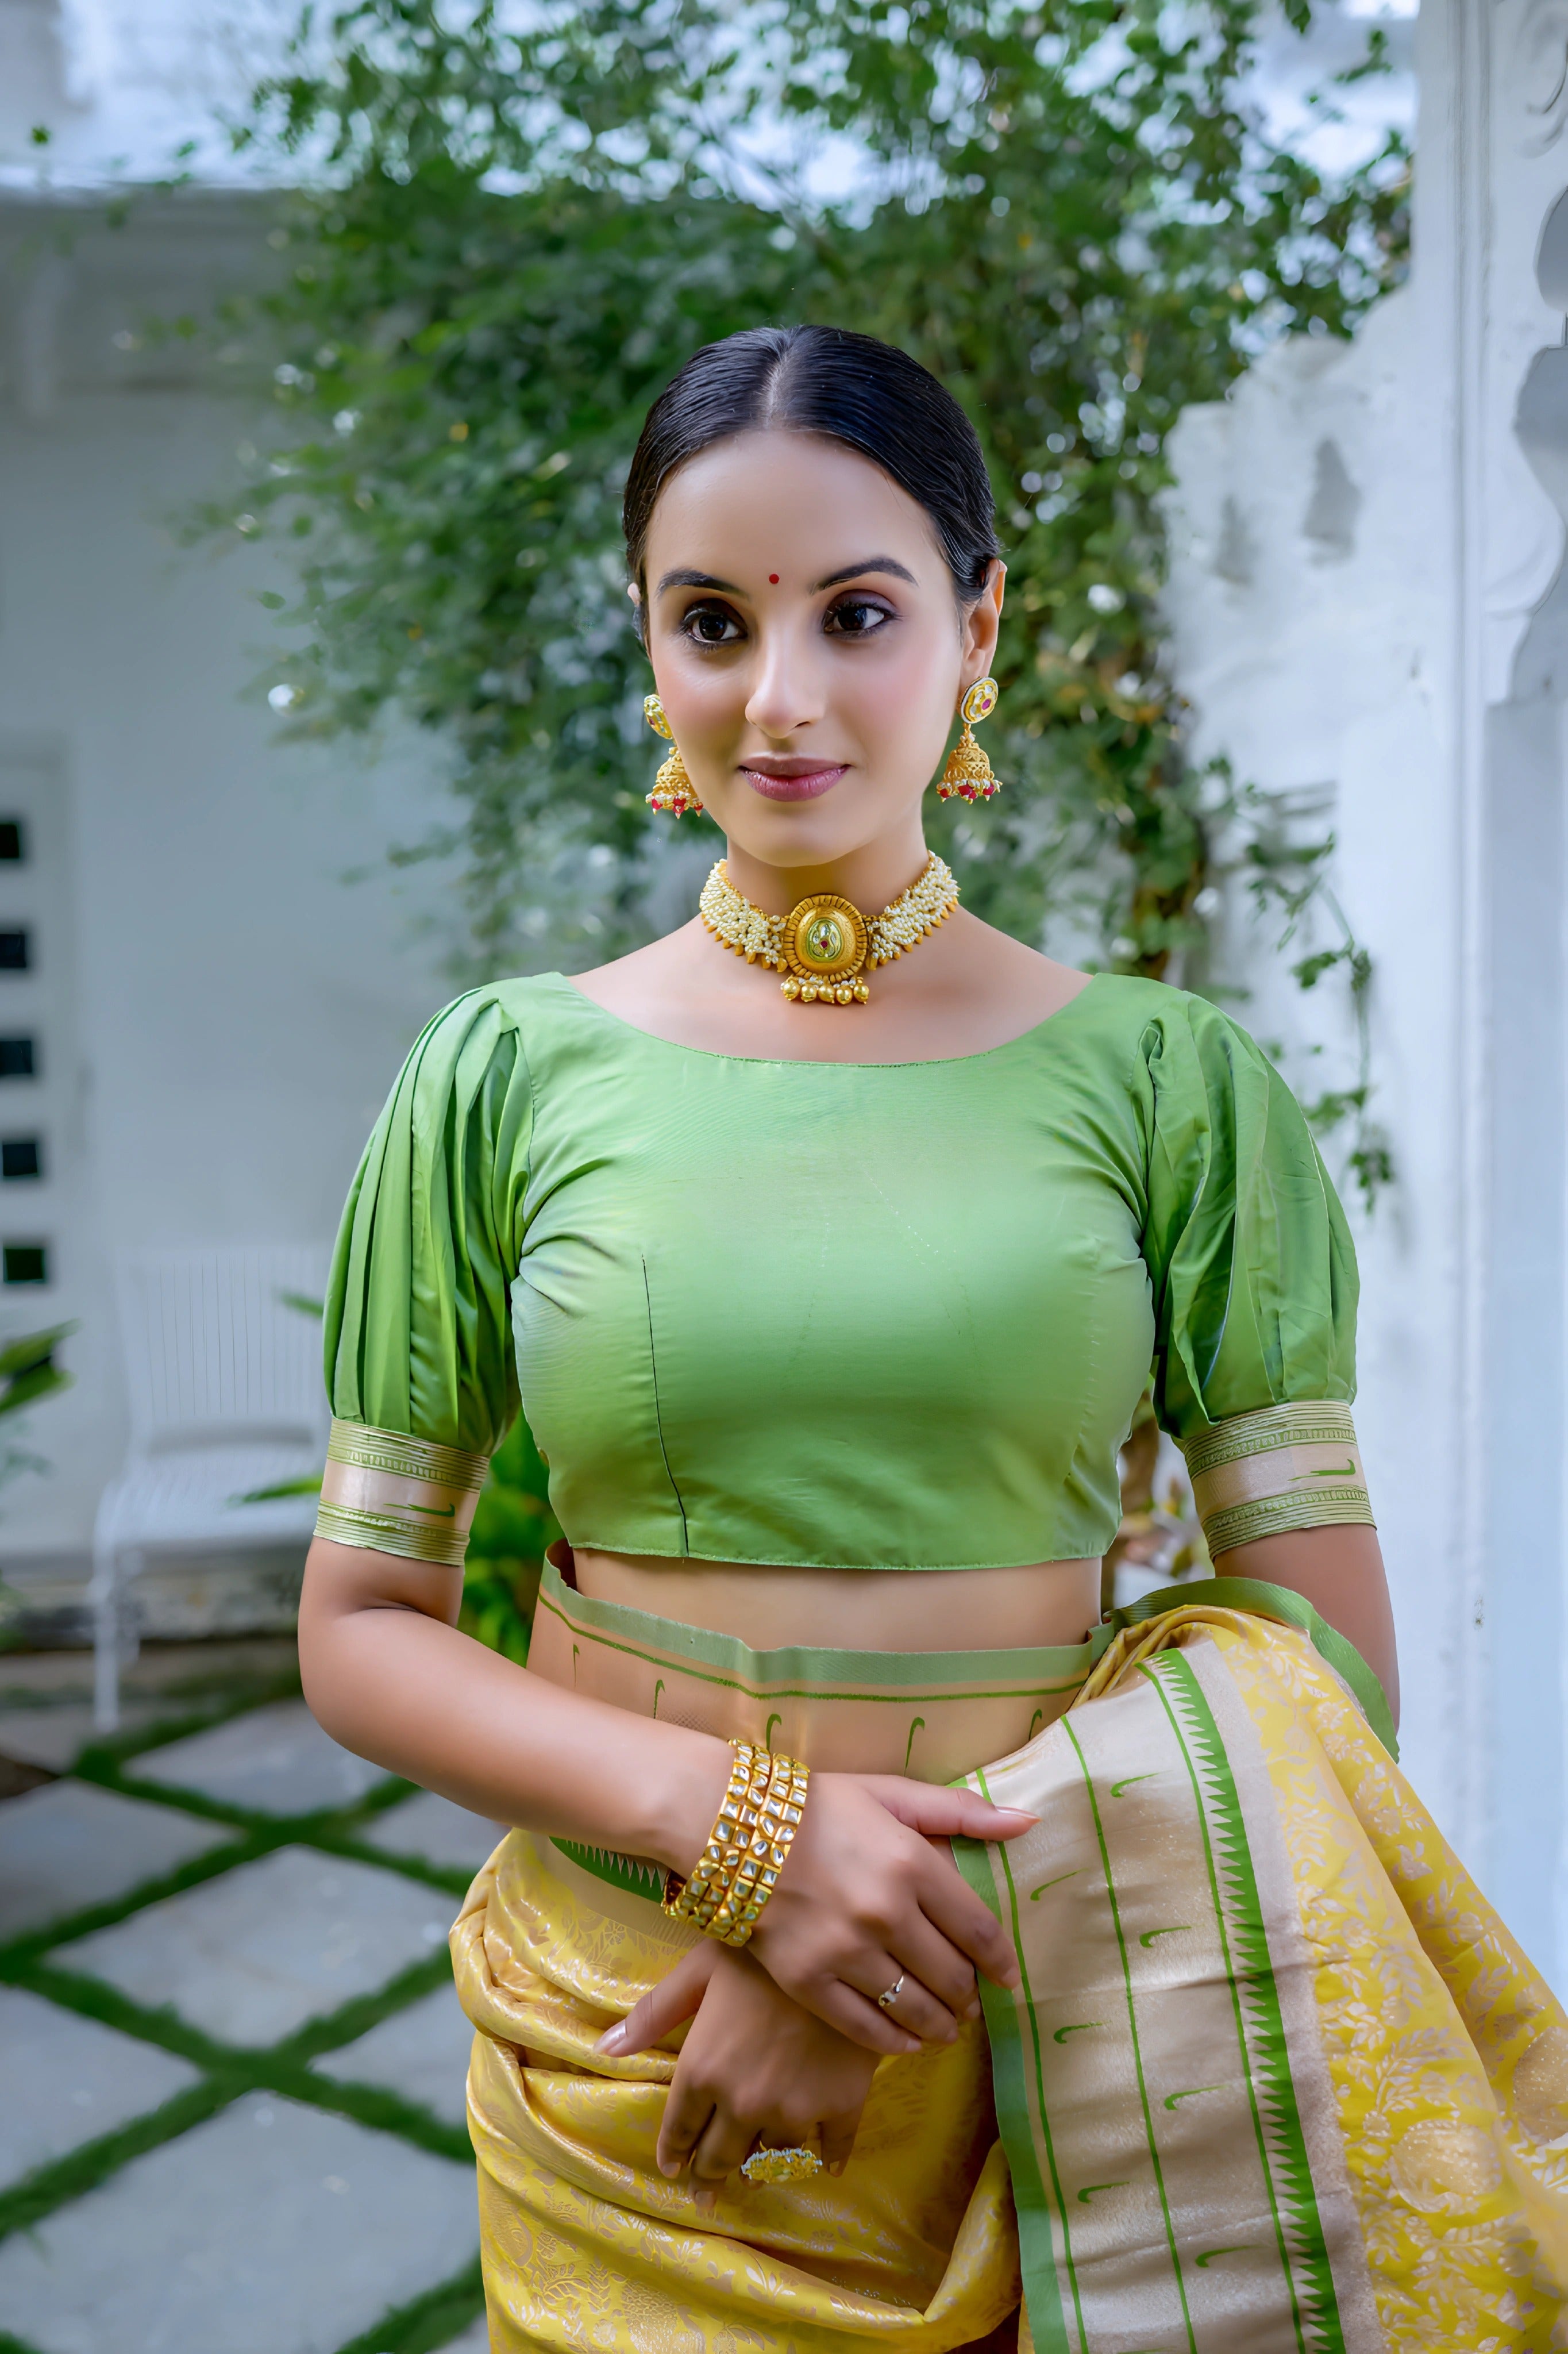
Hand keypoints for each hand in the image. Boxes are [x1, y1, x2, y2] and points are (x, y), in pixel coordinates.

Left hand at [598, 1942, 879, 2212]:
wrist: (839, 1949)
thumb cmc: (762, 1952)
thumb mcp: (700, 1970)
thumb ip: (653, 2013)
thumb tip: (605, 2047)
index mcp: (704, 2071)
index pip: (680, 2128)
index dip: (673, 2152)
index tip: (673, 2168)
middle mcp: (744, 2104)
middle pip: (721, 2157)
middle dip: (708, 2179)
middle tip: (704, 2197)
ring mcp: (795, 2111)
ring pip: (772, 2160)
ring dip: (759, 2171)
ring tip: (754, 2179)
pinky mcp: (842, 2107)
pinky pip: (832, 2149)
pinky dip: (827, 2160)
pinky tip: (827, 2166)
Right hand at [746, 1771, 1033, 2054]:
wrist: (733, 1828)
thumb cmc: (821, 1807)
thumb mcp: (892, 1794)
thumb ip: (961, 1811)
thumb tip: (1027, 1824)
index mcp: (911, 1863)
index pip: (978, 1930)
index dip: (999, 1961)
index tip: (1007, 1977)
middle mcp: (885, 1913)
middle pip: (951, 1976)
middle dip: (968, 1994)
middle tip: (970, 2000)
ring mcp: (846, 1953)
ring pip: (915, 2009)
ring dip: (941, 2023)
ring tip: (947, 2025)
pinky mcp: (809, 1983)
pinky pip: (866, 2028)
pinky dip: (896, 2042)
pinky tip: (908, 2042)